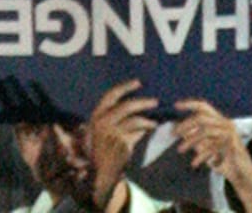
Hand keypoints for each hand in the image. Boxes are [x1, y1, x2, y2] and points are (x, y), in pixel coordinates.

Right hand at [86, 79, 157, 210]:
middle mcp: (102, 121)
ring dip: (147, 117)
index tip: (138, 82)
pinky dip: (145, 127)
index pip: (110, 95)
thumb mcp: (105, 129)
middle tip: (155, 102)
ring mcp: (112, 132)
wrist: (99, 169)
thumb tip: (138, 107)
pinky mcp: (121, 142)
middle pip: (125, 106)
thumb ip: (118, 118)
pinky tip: (152, 127)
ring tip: (155, 119)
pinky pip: (137, 131)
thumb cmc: (103, 147)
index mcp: (96, 114)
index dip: (125, 87)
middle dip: (142, 102)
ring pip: (133, 119)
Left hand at [175, 99, 251, 212]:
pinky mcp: (232, 145)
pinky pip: (212, 147)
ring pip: (205, 131)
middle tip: (174, 133)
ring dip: (190, 141)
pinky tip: (194, 163)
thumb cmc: (225, 161)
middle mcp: (226, 124)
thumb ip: (195, 138)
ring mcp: (231, 134)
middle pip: (201, 118)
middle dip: (185, 125)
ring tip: (180, 150)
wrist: (244, 176)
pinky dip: (201, 155)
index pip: (204, 107)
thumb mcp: (207, 147)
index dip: (190, 104)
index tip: (176, 105)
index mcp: (220, 121)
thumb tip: (179, 129)